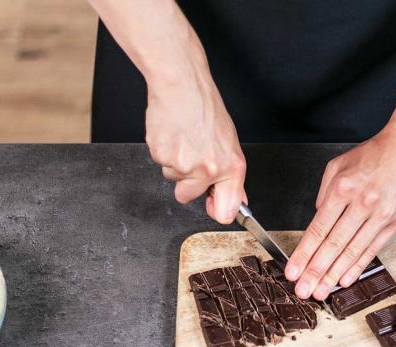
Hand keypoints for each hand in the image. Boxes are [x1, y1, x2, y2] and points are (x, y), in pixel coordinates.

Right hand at [145, 58, 245, 223]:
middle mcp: (209, 170)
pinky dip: (163, 150)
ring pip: (173, 177)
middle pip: (187, 196)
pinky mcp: (162, 156)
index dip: (218, 211)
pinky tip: (172, 133)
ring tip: (183, 137)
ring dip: (175, 162)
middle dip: (186, 182)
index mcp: (231, 167)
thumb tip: (236, 199)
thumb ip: (230, 174)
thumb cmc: (205, 108)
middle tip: (191, 154)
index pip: (227, 209)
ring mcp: (184, 165)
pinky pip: (159, 162)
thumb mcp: (229, 142)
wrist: (182, 85)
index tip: (214, 208)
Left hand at [284, 122, 395, 299]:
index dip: (303, 254)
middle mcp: (361, 204)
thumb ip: (325, 191)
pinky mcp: (395, 223)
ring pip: (352, 252)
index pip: (318, 229)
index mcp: (343, 188)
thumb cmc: (377, 153)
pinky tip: (345, 280)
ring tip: (321, 292)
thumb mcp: (340, 164)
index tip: (292, 271)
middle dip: (315, 272)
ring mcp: (380, 216)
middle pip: (333, 245)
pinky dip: (357, 267)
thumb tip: (317, 216)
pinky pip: (372, 250)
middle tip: (303, 290)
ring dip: (334, 275)